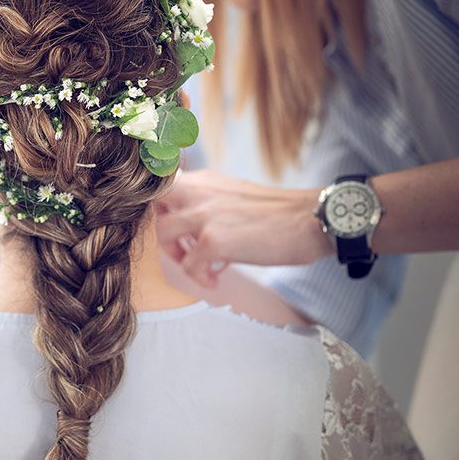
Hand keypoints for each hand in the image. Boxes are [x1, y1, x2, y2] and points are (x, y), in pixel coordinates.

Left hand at [155, 169, 330, 286]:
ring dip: (177, 255)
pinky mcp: (213, 241)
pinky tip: (216, 279)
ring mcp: (203, 216)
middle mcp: (198, 193)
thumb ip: (209, 203)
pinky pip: (189, 266)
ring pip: (162, 235)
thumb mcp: (235, 196)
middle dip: (160, 229)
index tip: (174, 228)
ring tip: (200, 266)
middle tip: (182, 247)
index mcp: (204, 181)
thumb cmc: (278, 214)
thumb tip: (192, 228)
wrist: (309, 219)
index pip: (159, 186)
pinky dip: (200, 278)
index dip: (159, 209)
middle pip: (151, 207)